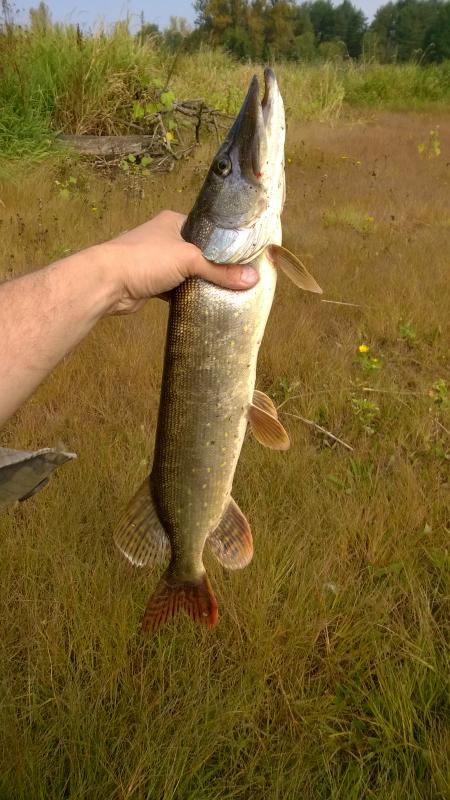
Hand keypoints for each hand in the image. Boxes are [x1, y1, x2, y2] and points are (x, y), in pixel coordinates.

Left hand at [101, 210, 258, 314]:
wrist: (108, 282)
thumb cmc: (146, 259)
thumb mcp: (189, 260)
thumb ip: (220, 271)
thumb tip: (253, 279)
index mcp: (173, 222)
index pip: (206, 227)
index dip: (224, 241)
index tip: (244, 255)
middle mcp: (164, 238)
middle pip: (198, 252)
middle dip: (214, 265)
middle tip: (239, 277)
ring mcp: (156, 262)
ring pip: (186, 272)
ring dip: (200, 282)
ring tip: (226, 291)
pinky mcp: (151, 283)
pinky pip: (175, 289)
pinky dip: (186, 295)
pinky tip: (203, 302)